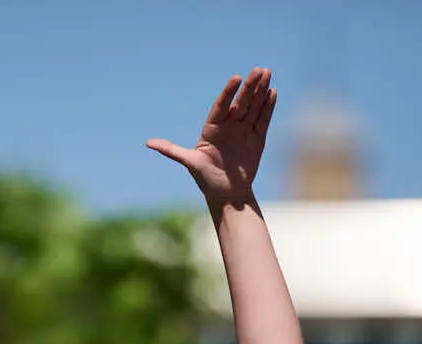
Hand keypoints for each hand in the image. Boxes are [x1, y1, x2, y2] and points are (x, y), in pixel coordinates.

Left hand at [146, 67, 276, 205]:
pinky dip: (268, 107)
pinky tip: (273, 92)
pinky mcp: (256, 139)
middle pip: (240, 103)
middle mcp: (228, 126)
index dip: (229, 93)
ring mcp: (243, 131)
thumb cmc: (205, 179)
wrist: (226, 195)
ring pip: (253, 108)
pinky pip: (262, 120)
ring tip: (267, 73)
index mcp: (212, 128)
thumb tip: (148, 143)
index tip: (236, 78)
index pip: (221, 106)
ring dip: (261, 91)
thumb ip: (171, 151)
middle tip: (258, 70)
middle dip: (250, 87)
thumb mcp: (189, 163)